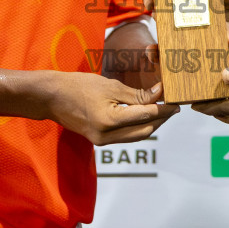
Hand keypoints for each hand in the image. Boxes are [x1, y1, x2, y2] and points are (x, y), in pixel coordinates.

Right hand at [43, 71, 178, 144]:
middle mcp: (106, 136)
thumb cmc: (78, 86)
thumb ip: (137, 94)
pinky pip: (126, 137)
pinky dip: (138, 127)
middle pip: (145, 130)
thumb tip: (160, 94)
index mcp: (109, 120)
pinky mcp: (99, 141)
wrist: (51, 98)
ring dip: (151, 125)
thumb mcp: (110, 86)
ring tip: (163, 111)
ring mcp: (102, 141)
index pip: (146, 115)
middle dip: (161, 119)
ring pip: (137, 136)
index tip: (176, 101)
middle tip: (173, 106)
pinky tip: (145, 116)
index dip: (164, 108)